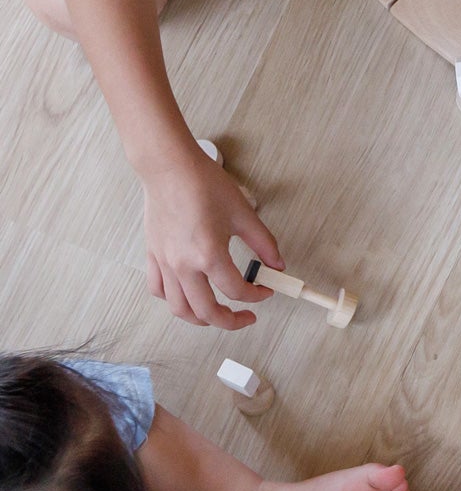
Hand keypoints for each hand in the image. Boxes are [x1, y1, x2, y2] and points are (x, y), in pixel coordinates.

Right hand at [141, 142, 283, 327]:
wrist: (169, 168)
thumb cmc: (204, 185)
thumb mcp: (243, 214)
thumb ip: (264, 243)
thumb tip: (278, 264)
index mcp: (209, 255)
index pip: (237, 291)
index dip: (256, 296)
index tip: (266, 291)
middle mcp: (183, 266)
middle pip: (206, 312)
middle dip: (230, 321)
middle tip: (245, 318)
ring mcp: (165, 263)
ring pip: (179, 309)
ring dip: (200, 319)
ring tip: (217, 314)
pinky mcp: (152, 256)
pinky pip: (158, 290)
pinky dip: (173, 300)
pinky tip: (187, 295)